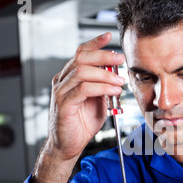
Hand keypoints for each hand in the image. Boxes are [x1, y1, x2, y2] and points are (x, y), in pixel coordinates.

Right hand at [46, 32, 125, 160]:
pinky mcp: (64, 105)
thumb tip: (117, 76)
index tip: (108, 37)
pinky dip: (101, 88)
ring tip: (120, 80)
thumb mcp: (98, 102)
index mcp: (69, 78)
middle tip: (120, 59)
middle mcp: (63, 82)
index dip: (94, 43)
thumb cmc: (81, 125)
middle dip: (103, 56)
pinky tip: (113, 90)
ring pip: (82, 73)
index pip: (80, 53)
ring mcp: (61, 93)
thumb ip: (104, 88)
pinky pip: (83, 90)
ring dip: (105, 74)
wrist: (68, 146)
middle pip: (81, 59)